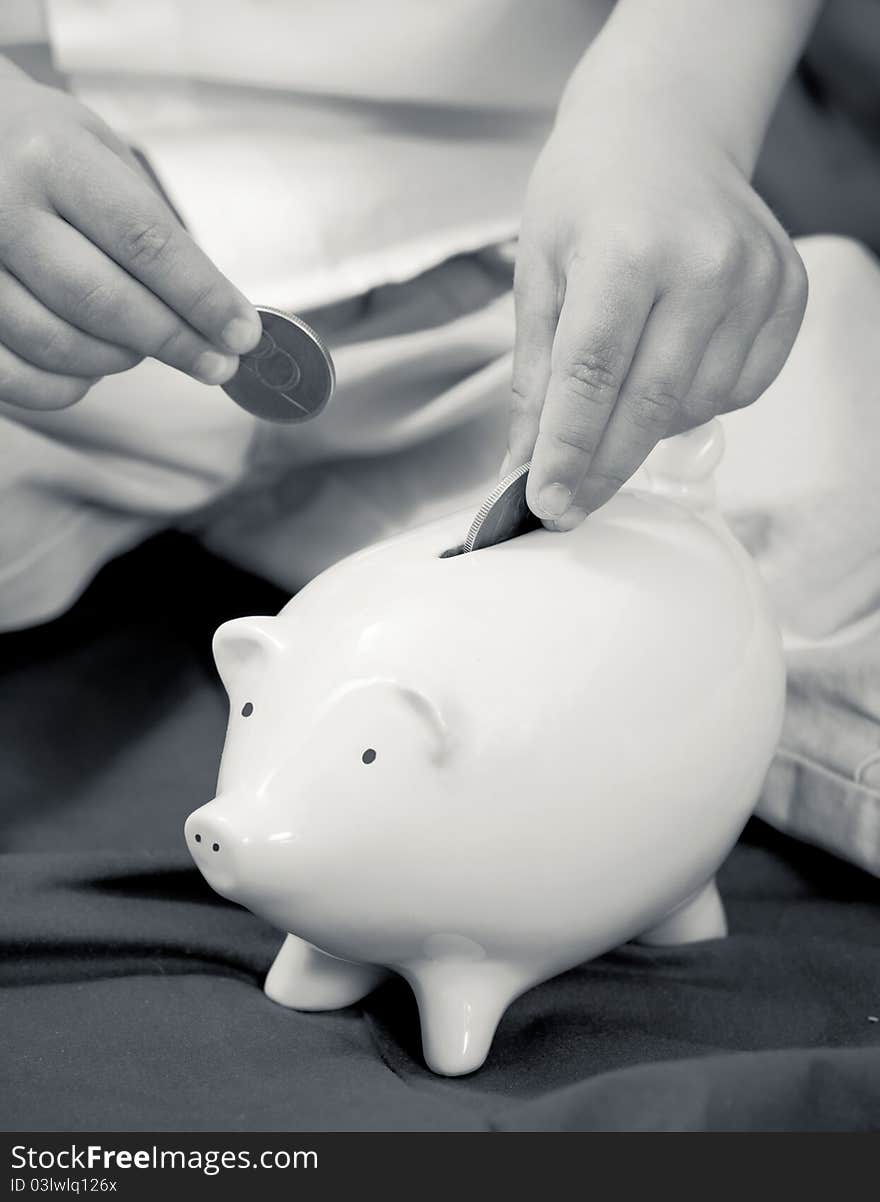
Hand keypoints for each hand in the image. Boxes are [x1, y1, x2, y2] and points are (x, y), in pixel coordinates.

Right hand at [0, 62, 260, 409]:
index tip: (241, 335)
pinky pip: (17, 376)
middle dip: (173, 343)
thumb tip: (214, 312)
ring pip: (59, 344)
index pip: (144, 241)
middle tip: (216, 364)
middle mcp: (1, 205)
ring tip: (143, 349)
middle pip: (104, 301)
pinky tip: (90, 369)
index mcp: (52, 156)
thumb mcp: (101, 156)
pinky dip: (65, 386)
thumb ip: (153, 229)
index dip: (201, 297)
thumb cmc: (41, 149)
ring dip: (117, 361)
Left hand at [508, 80, 808, 528]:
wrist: (664, 128)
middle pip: (649, 405)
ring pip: (697, 406)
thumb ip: (535, 375)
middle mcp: (703, 265)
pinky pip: (742, 389)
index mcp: (627, 251)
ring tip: (615, 405)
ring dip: (647, 432)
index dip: (568, 451)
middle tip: (569, 509)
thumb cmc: (587, 193)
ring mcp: (755, 279)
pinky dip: (697, 404)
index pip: (592, 376)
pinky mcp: (787, 292)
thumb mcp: (538, 271)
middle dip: (603, 469)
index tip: (546, 505)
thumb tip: (525, 465)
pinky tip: (667, 375)